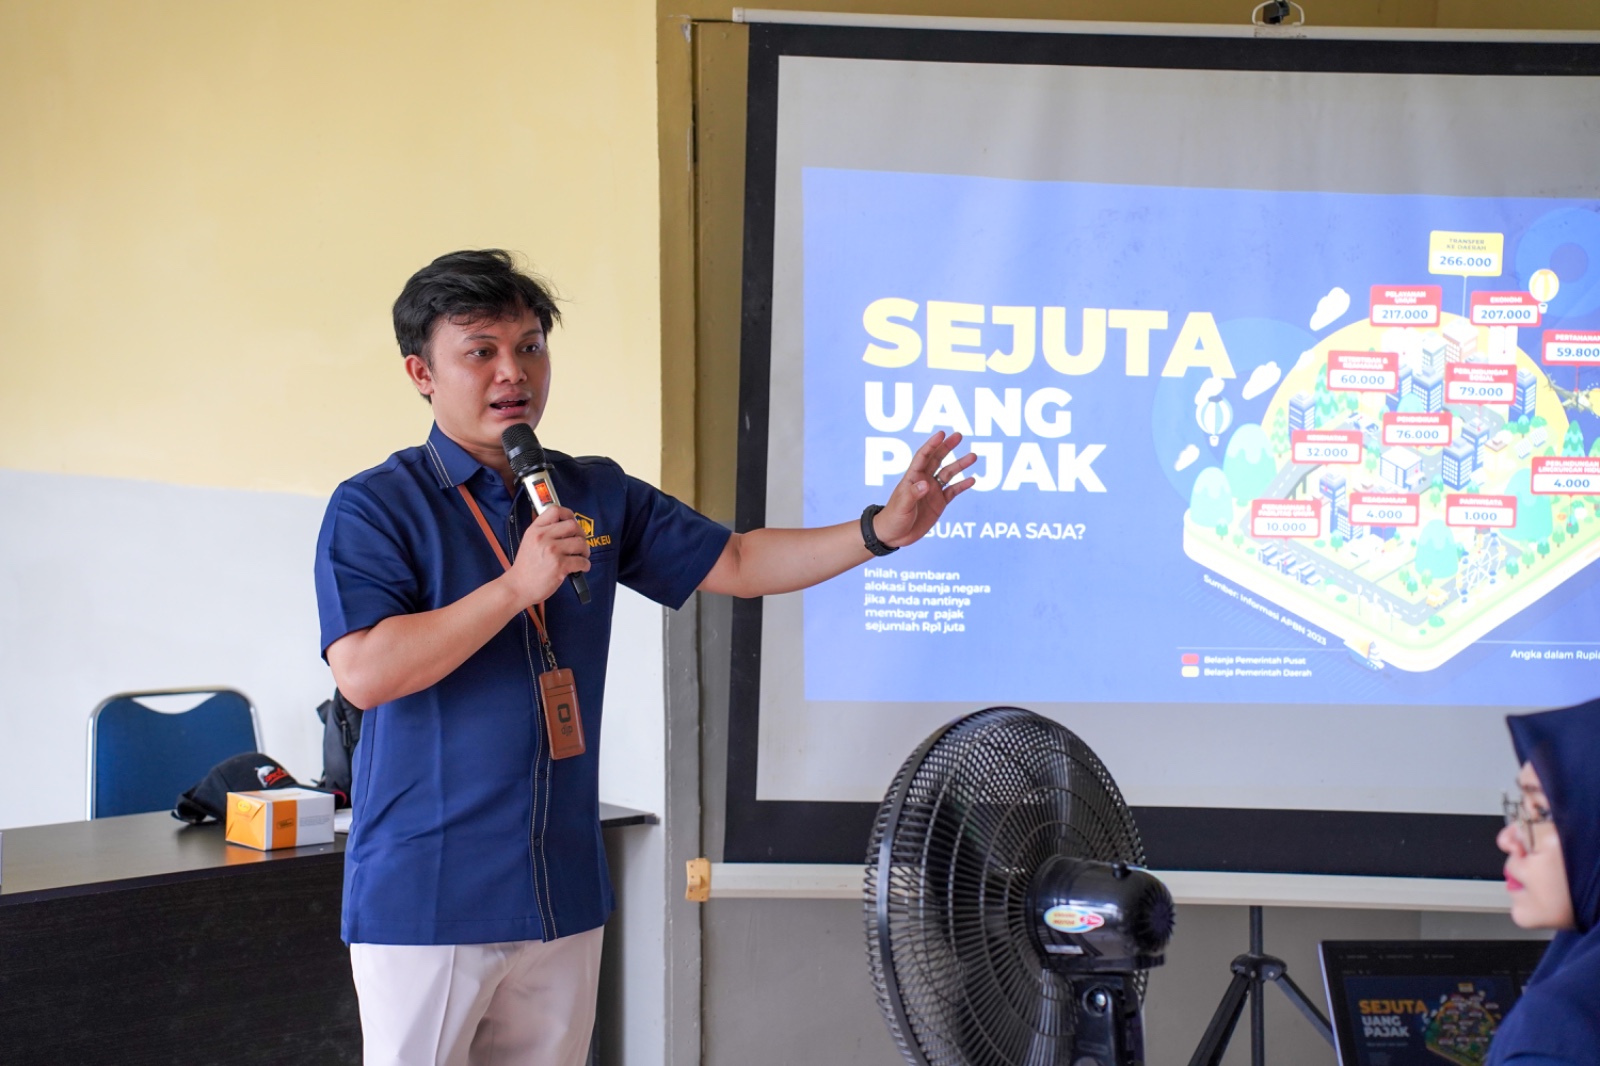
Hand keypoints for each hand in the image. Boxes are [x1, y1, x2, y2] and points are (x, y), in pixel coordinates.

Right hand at [505, 506, 590, 606]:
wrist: (518, 587)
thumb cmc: (525, 567)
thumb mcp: (529, 542)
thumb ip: (544, 532)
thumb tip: (565, 525)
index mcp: (535, 530)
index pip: (555, 510)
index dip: (568, 514)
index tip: (572, 521)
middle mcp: (543, 537)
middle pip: (573, 525)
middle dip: (581, 534)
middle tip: (580, 543)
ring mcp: (552, 551)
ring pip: (580, 543)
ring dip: (585, 550)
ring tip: (581, 556)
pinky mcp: (560, 566)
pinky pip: (582, 561)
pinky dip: (585, 565)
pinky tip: (581, 567)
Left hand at [874, 431, 977, 548]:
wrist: (894, 535)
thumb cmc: (893, 518)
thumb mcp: (902, 506)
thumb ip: (913, 494)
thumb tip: (926, 484)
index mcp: (912, 477)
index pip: (923, 456)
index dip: (932, 445)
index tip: (942, 434)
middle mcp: (923, 481)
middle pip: (937, 459)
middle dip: (947, 447)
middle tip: (959, 435)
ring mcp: (932, 491)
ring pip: (948, 473)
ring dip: (960, 465)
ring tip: (973, 456)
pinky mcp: (939, 503)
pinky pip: (953, 491)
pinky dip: (962, 486)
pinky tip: (972, 480)